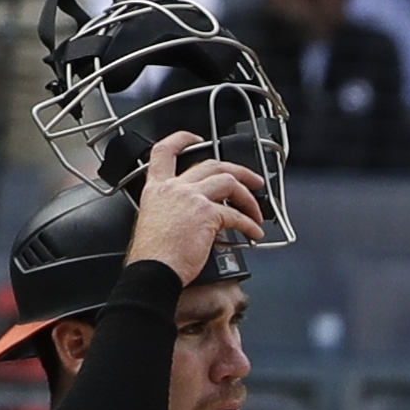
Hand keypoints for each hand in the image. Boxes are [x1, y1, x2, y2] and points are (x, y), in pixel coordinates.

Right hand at [125, 128, 264, 281]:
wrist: (153, 271)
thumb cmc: (153, 256)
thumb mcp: (154, 221)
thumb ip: (174, 209)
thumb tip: (196, 216)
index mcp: (156, 188)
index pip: (164, 151)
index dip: (181, 139)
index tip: (195, 138)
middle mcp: (174, 188)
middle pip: (211, 164)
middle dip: (239, 171)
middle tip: (253, 181)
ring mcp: (190, 198)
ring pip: (229, 182)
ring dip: (248, 197)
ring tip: (257, 212)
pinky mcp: (206, 213)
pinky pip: (236, 215)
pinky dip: (250, 225)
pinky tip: (254, 234)